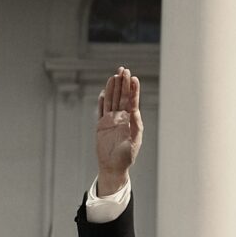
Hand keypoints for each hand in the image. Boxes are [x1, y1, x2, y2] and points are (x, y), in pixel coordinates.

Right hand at [96, 68, 143, 194]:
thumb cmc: (127, 156)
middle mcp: (121, 118)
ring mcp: (110, 121)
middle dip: (123, 84)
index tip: (134, 78)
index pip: (132, 101)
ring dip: (112, 88)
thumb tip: (135, 110)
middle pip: (121, 97)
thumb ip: (134, 125)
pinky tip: (104, 92)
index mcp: (131, 121)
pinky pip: (101, 110)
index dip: (133, 90)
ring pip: (111, 101)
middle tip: (123, 69)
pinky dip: (102, 101)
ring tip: (114, 76)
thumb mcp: (134, 141)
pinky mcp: (101, 125)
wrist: (113, 167)